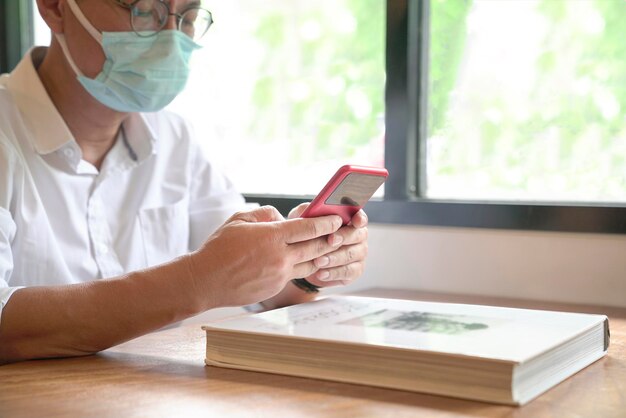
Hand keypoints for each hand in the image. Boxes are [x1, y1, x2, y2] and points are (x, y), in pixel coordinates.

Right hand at [185, 206, 342, 308]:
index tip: (337, 218)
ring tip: (325, 248)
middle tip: (341, 232)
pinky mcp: (275, 288)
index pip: (309, 228)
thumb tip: (281, 218)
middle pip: (317, 247)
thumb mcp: (239, 220)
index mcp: (273, 237)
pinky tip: (301, 261)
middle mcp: (281, 257)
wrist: (206, 281)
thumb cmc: (219, 248)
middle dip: (331, 239)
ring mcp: (279, 275)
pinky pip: (295, 275)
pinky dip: (301, 267)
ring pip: (310, 264)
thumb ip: (264, 215)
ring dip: (320, 256)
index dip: (327, 223)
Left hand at [288, 203, 368, 288]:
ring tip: (318, 261)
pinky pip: (347, 272)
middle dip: (344, 237)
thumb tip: (311, 209)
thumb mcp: (303, 221)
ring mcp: (358, 254)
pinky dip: (333, 273)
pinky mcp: (354, 271)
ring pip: (351, 255)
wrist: (305, 260)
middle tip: (330, 240)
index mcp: (350, 220)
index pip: (360, 216)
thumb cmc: (308, 234)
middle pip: (358, 235)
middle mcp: (358, 236)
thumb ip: (308, 212)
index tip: (355, 220)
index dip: (359, 218)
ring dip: (335, 258)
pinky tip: (320, 273)